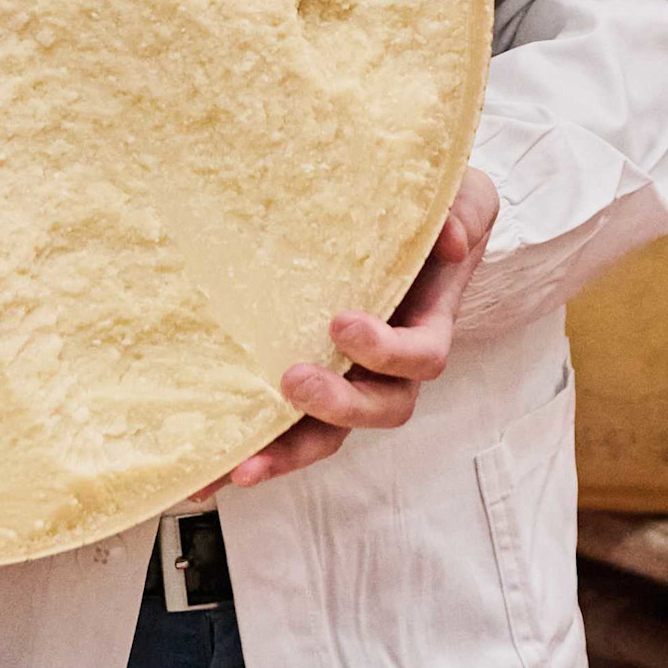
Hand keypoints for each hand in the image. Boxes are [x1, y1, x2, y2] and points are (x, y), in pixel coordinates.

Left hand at [216, 168, 498, 495]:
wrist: (393, 215)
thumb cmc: (430, 209)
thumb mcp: (460, 200)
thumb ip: (460, 214)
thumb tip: (448, 240)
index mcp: (425, 326)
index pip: (421, 358)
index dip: (386, 352)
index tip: (340, 323)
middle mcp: (387, 365)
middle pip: (377, 410)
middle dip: (336, 407)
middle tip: (291, 381)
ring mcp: (344, 376)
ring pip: (325, 433)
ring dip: (285, 453)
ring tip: (240, 465)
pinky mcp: (302, 378)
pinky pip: (281, 424)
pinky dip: (249, 447)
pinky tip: (207, 467)